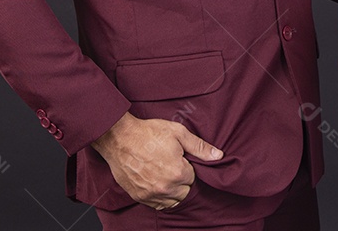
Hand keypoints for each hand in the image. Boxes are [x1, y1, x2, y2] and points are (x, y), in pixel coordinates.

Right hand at [90, 112, 223, 209]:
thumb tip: (218, 156)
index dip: (187, 167)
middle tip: (173, 165)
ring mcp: (150, 194)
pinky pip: (156, 205)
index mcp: (178, 172)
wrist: (120, 138)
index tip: (180, 159)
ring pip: (172, 201)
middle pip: (184, 192)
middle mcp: (165, 187)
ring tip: (165, 174)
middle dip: (182, 180)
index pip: (192, 177)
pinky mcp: (138, 196)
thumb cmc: (149, 133)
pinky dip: (160, 197)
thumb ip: (199, 147)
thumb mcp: (178, 133)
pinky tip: (157, 183)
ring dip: (173, 191)